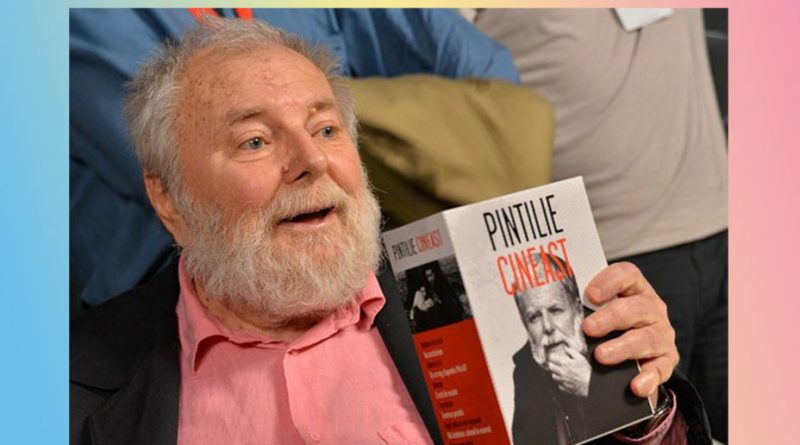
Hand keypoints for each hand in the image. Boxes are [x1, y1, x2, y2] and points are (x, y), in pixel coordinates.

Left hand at [546, 345, 591, 397]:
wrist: (590, 384)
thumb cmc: (586, 372)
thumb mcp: (580, 358)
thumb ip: (572, 352)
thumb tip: (566, 348)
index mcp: (564, 363)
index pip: (551, 357)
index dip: (553, 356)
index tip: (554, 355)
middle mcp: (561, 372)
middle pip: (550, 366)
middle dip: (552, 364)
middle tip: (556, 363)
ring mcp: (562, 380)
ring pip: (554, 376)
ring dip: (556, 373)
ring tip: (562, 372)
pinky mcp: (564, 387)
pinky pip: (559, 384)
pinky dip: (561, 381)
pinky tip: (566, 379)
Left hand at [581, 262, 678, 403]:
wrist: (638, 350)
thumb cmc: (612, 322)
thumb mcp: (601, 309)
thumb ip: (585, 306)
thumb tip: (554, 312)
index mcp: (634, 288)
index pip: (626, 275)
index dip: (609, 282)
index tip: (590, 295)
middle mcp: (651, 308)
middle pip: (636, 308)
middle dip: (611, 318)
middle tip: (588, 328)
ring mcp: (661, 333)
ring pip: (646, 338)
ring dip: (623, 348)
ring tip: (601, 356)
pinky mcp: (667, 359)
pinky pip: (660, 369)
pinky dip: (648, 378)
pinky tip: (635, 385)